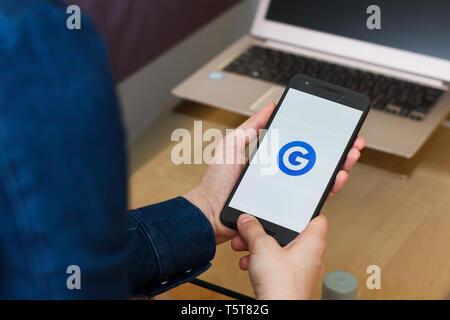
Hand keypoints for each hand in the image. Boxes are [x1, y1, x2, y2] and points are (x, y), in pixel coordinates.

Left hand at [185, 102, 364, 243]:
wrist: (209, 212)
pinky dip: (328, 189)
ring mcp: (285, 192)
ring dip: (339, 167)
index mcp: (270, 159)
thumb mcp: (232, 145)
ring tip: (350, 155)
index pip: (300, 146)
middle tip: (352, 141)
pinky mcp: (287, 208)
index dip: (319, 137)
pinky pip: (312, 199)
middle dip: (337, 150)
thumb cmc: (216, 181)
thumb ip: (251, 127)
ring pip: (319, 179)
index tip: (334, 127)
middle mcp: (281, 175)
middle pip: (315, 161)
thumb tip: (270, 107)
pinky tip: (337, 178)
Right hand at [233, 213, 327, 298]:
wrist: (278, 311)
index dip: (305, 210)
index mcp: (313, 243)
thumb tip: (247, 221)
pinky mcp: (290, 282)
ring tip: (246, 247)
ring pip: (280, 251)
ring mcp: (301, 271)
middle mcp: (311, 257)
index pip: (318, 219)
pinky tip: (249, 263)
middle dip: (268, 233)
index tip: (293, 206)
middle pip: (290, 235)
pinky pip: (276, 266)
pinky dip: (262, 263)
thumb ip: (253, 229)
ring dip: (261, 248)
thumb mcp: (262, 246)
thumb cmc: (282, 285)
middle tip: (255, 230)